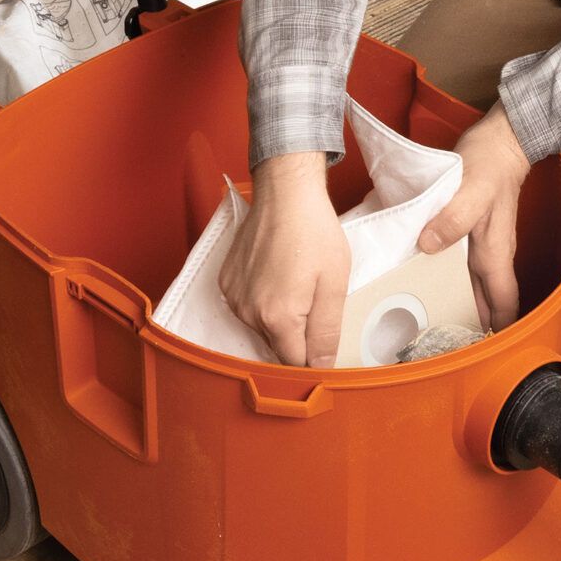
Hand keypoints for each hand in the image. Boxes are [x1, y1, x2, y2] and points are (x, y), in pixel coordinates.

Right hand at [220, 152, 350, 366]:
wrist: (285, 192)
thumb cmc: (314, 231)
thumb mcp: (334, 284)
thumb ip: (326, 333)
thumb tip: (321, 368)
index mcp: (277, 317)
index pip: (294, 363)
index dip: (313, 356)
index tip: (323, 336)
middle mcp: (248, 312)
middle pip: (277, 346)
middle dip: (298, 334)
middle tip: (314, 298)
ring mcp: (234, 297)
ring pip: (262, 327)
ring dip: (279, 317)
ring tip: (296, 281)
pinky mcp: (226, 282)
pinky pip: (248, 307)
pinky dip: (262, 299)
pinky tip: (276, 273)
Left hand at [417, 108, 532, 329]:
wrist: (501, 140)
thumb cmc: (490, 165)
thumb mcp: (470, 191)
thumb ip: (452, 219)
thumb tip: (428, 246)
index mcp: (494, 255)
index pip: (502, 306)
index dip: (495, 333)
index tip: (477, 356)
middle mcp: (491, 256)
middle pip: (484, 303)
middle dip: (469, 326)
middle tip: (438, 347)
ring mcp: (482, 245)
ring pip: (471, 286)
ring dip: (456, 303)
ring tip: (425, 322)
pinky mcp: (470, 232)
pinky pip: (459, 266)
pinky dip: (446, 278)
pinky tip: (423, 279)